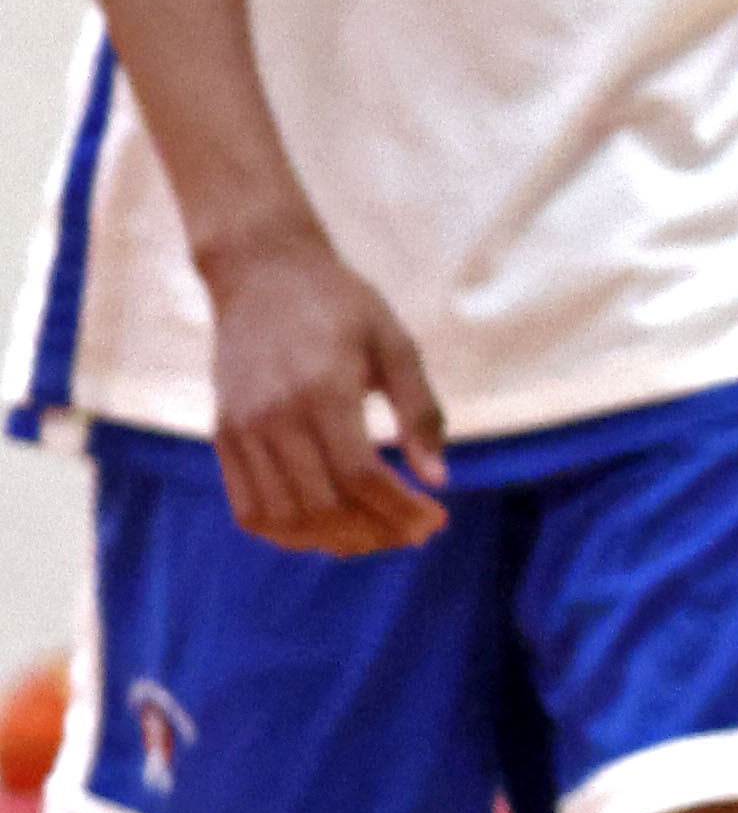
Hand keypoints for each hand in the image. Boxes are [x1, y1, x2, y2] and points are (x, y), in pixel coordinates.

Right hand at [202, 224, 447, 554]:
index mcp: (322, 388)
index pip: (361, 475)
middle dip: (376, 532)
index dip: (401, 510)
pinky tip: (325, 530)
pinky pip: (249, 509)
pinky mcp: (223, 435)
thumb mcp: (395, 342)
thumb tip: (438, 479)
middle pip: (323, 505)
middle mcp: (274, 414)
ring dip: (334, 541)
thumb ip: (419, 411)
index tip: (436, 519)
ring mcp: (242, 428)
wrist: (261, 271)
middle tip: (412, 532)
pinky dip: (288, 534)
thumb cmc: (340, 303)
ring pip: (284, 517)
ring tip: (374, 534)